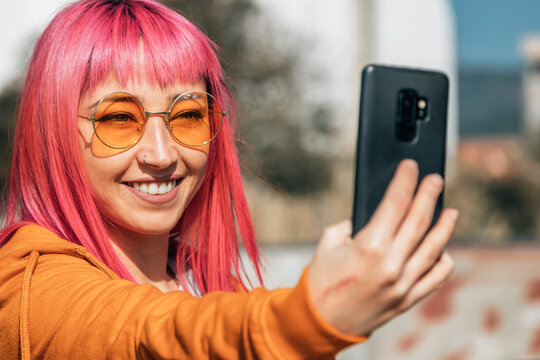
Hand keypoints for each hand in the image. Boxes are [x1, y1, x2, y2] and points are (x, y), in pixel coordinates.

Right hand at [308, 159, 456, 335]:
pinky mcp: (407, 300)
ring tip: (451, 210)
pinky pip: (435, 278)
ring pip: (434, 248)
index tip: (410, 166)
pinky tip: (443, 249)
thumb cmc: (322, 279)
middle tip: (436, 179)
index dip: (405, 180)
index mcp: (369, 246)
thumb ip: (353, 223)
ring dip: (444, 226)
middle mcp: (391, 264)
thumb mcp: (329, 241)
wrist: (321, 321)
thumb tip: (376, 213)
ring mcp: (403, 284)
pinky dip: (443, 261)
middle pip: (418, 220)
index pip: (395, 203)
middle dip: (428, 194)